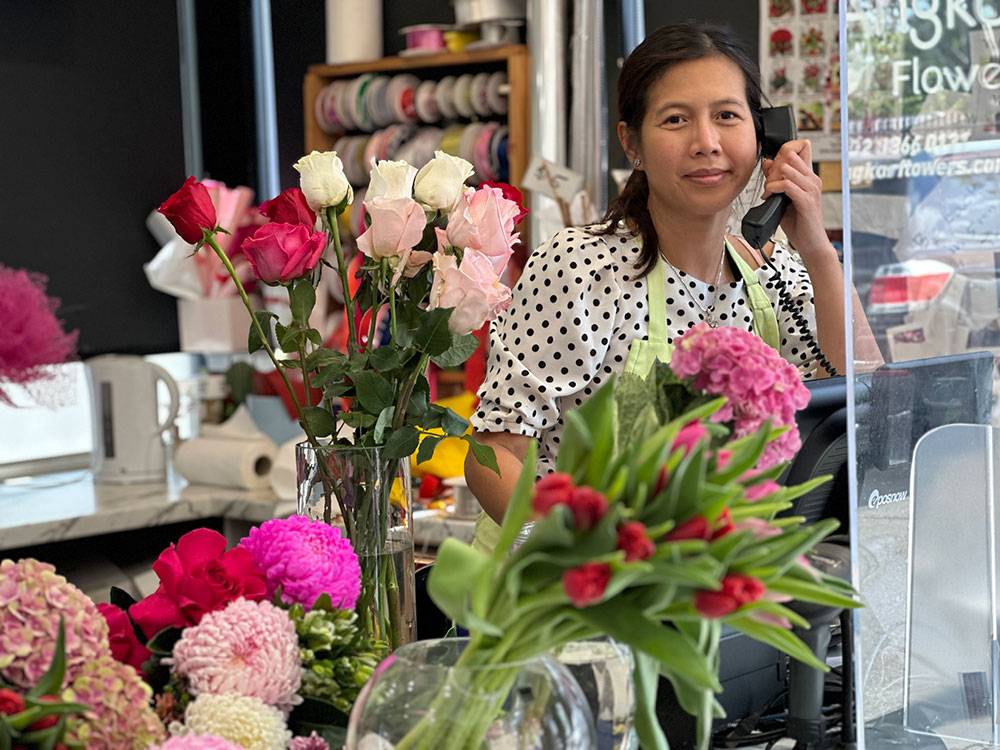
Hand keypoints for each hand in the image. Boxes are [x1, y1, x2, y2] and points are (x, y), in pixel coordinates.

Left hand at [760, 139, 834, 262]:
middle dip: (773, 166)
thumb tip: (767, 162)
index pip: (801, 147)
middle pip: (790, 154)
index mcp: (808, 176)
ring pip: (786, 168)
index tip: (773, 167)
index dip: (783, 151)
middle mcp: (812, 179)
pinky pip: (786, 185)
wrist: (810, 242)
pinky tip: (769, 197)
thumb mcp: (784, 197)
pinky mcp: (807, 200)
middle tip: (768, 183)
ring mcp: (811, 189)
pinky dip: (772, 189)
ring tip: (768, 192)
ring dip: (771, 179)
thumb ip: (777, 179)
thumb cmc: (798, 222)